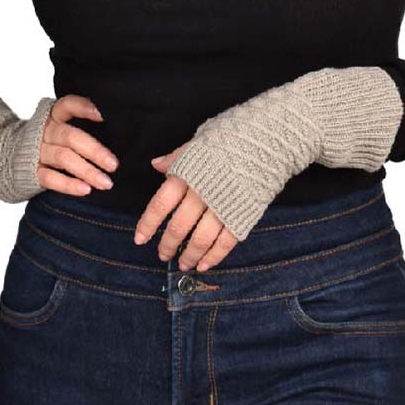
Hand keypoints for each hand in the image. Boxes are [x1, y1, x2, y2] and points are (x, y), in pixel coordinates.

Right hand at [35, 95, 118, 194]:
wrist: (8, 155)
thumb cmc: (47, 139)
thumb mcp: (59, 125)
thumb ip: (80, 125)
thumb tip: (119, 130)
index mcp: (53, 115)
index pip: (68, 105)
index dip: (84, 108)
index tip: (103, 115)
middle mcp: (45, 131)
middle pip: (70, 137)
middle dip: (94, 150)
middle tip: (114, 164)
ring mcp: (36, 151)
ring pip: (63, 158)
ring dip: (87, 171)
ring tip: (106, 183)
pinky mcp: (31, 171)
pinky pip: (50, 177)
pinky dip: (68, 184)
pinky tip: (85, 190)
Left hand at [137, 142, 239, 271]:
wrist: (265, 140)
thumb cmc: (229, 139)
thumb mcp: (197, 143)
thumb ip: (176, 158)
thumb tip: (156, 164)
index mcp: (187, 175)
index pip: (160, 205)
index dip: (148, 224)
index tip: (139, 239)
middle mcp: (201, 193)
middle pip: (178, 227)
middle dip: (168, 245)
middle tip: (163, 255)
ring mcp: (222, 206)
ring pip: (200, 239)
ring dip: (189, 255)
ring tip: (184, 264)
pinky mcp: (242, 215)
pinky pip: (225, 242)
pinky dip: (213, 257)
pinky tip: (205, 264)